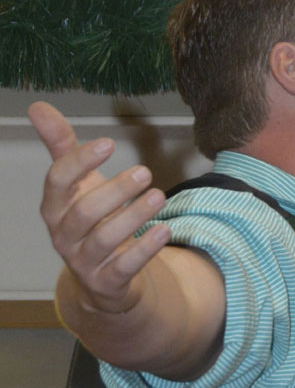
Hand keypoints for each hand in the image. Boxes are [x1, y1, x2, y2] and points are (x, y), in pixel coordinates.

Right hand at [28, 102, 169, 314]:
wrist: (103, 277)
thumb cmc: (91, 219)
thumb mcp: (77, 182)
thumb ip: (61, 146)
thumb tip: (37, 106)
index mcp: (55, 206)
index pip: (57, 181)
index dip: (80, 162)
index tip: (108, 142)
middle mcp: (64, 235)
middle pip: (83, 212)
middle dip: (115, 191)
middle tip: (145, 172)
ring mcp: (84, 261)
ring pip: (104, 240)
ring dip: (133, 216)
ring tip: (159, 196)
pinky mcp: (107, 282)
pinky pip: (124, 268)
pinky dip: (144, 249)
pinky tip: (164, 230)